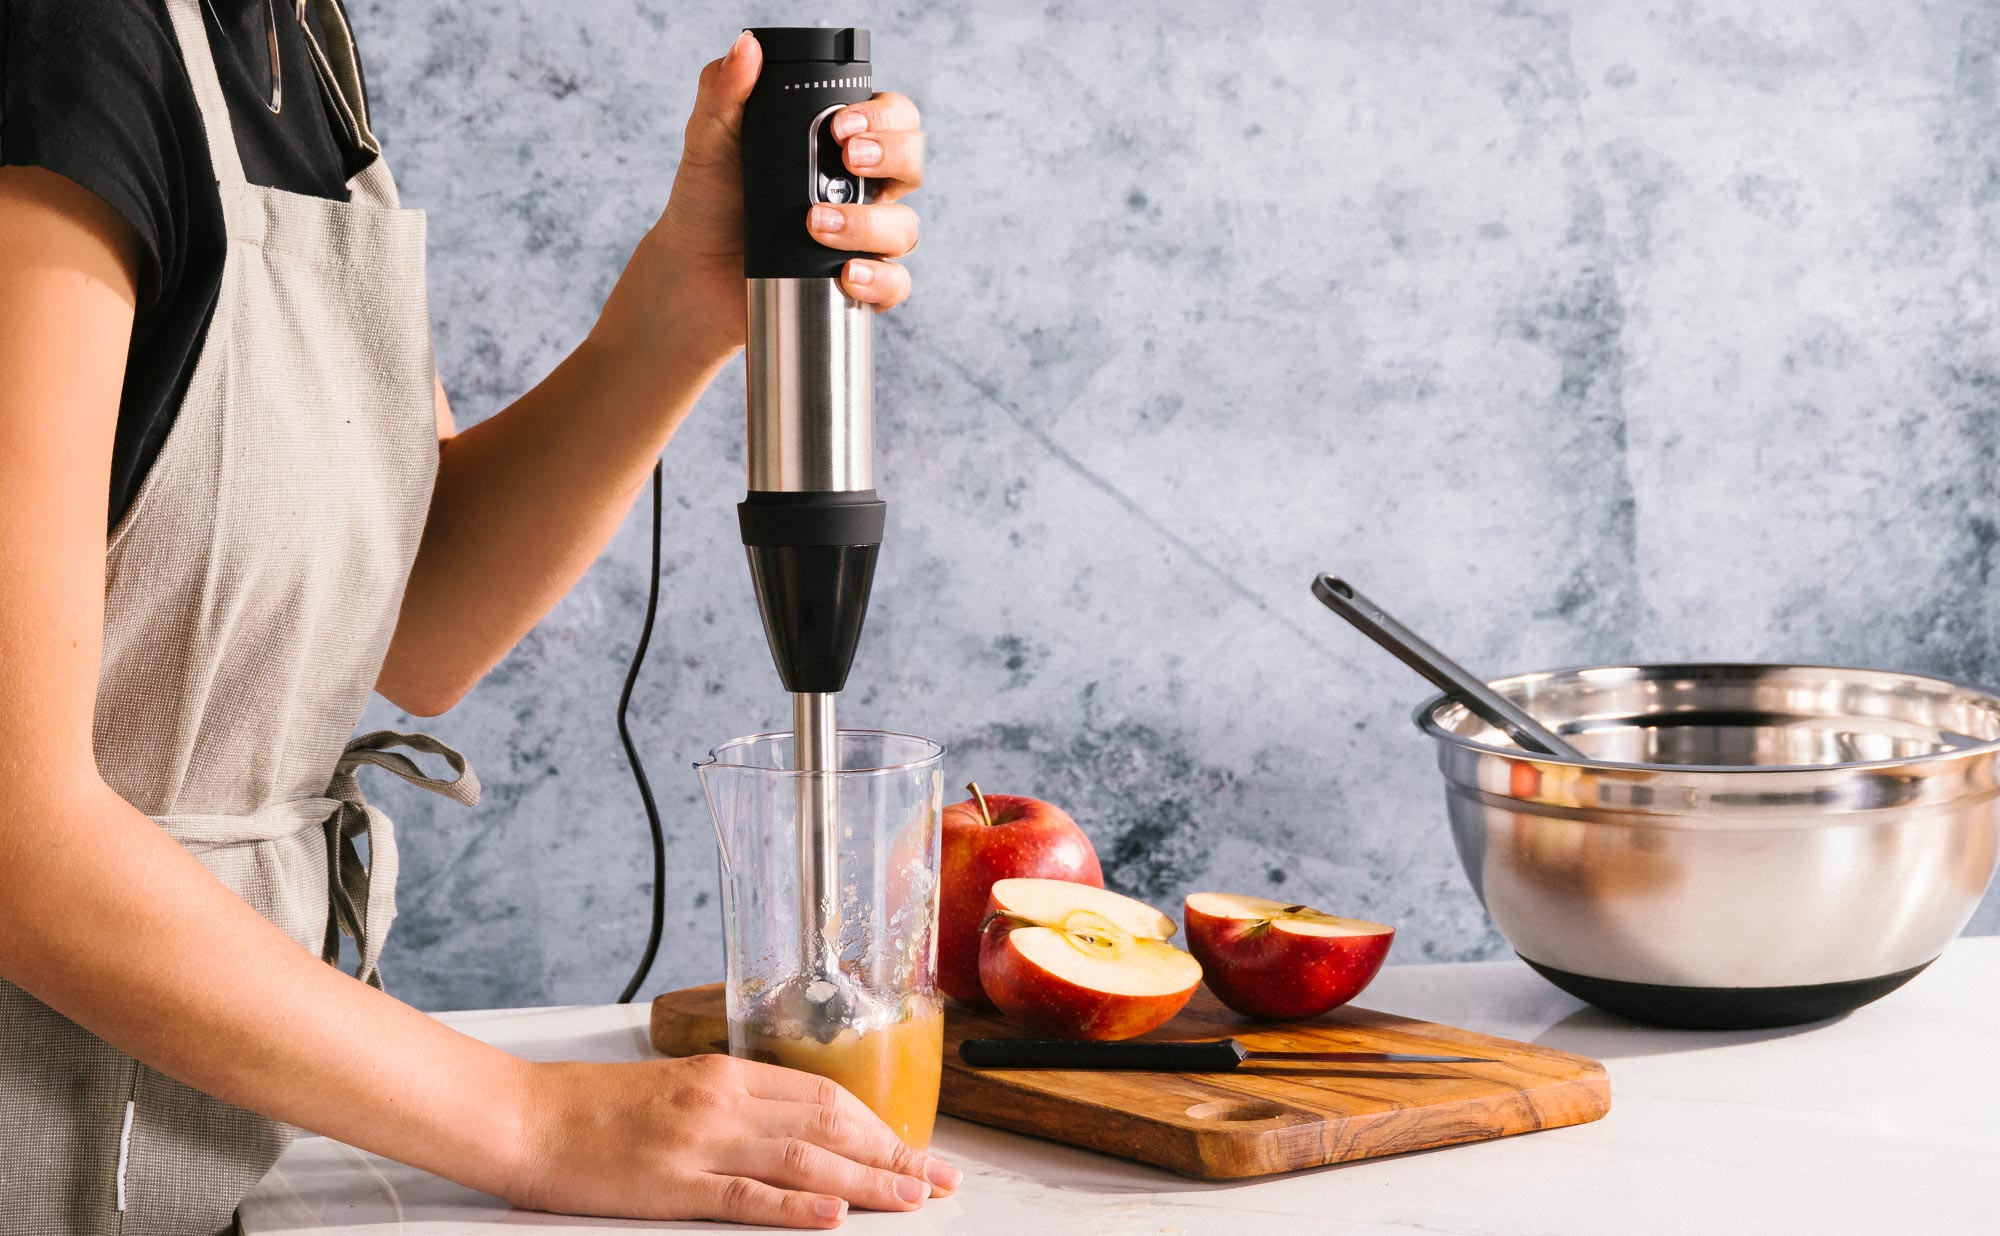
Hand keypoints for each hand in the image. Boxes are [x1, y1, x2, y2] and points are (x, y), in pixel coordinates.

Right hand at [503, 1054, 959, 1227]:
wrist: (525, 1117)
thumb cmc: (591, 1108)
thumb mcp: (675, 1087)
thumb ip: (733, 1104)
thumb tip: (791, 1128)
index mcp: (726, 1075)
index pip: (824, 1098)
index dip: (878, 1125)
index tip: (914, 1148)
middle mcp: (723, 1100)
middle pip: (829, 1125)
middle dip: (893, 1154)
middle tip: (939, 1178)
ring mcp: (700, 1142)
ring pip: (804, 1159)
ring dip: (868, 1180)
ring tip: (912, 1198)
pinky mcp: (673, 1184)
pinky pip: (746, 1197)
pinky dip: (796, 1206)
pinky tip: (834, 1215)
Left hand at [593, 31, 925, 367]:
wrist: (694, 269)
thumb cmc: (709, 200)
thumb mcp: (710, 140)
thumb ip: (725, 92)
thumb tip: (745, 47)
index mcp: (839, 145)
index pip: (891, 116)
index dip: (882, 116)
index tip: (842, 125)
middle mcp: (862, 188)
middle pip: (913, 163)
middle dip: (892, 156)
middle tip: (848, 158)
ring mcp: (864, 238)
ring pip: (905, 227)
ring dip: (870, 224)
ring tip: (816, 224)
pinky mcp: (857, 284)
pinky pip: (894, 285)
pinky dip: (879, 281)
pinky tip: (846, 273)